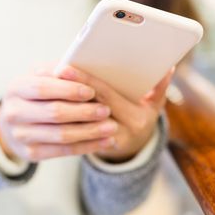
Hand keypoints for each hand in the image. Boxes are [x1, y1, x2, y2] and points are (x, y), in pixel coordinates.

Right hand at [0, 65, 117, 161]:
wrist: (16, 122)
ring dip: (90, 132)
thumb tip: (73, 69)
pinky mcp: (31, 153)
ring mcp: (20, 136)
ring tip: (111, 127)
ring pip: (62, 135)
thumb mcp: (41, 76)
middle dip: (84, 112)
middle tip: (106, 110)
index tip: (91, 91)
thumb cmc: (37, 92)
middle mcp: (13, 113)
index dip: (68, 90)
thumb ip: (57, 71)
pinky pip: (64, 151)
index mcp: (16, 88)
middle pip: (54, 113)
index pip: (43, 88)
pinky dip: (88, 146)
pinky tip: (105, 141)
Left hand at [58, 66, 174, 162]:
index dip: (85, 80)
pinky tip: (48, 104)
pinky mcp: (90, 148)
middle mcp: (120, 132)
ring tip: (44, 86)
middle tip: (50, 72)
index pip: (106, 95)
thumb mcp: (154, 105)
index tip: (67, 66)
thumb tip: (169, 68)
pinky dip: (61, 119)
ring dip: (61, 104)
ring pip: (77, 123)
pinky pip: (73, 135)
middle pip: (88, 107)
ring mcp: (104, 143)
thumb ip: (160, 88)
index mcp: (135, 118)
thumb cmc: (141, 117)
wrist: (132, 148)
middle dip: (69, 88)